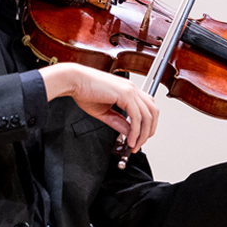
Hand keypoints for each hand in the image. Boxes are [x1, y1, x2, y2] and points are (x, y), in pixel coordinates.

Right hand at [39, 63, 158, 150]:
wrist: (73, 81)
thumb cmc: (84, 92)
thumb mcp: (105, 112)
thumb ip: (119, 122)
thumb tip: (130, 133)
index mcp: (129, 90)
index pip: (148, 108)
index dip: (147, 124)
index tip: (140, 137)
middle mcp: (132, 89)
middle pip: (153, 112)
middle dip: (149, 130)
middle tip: (140, 143)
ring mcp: (130, 90)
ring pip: (148, 116)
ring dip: (143, 134)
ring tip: (135, 145)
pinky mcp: (125, 94)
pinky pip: (137, 117)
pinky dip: (136, 131)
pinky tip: (130, 139)